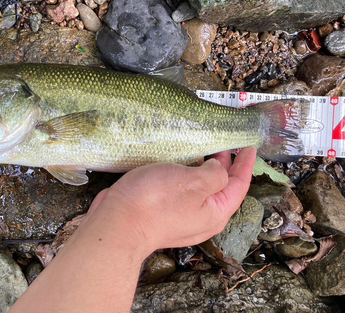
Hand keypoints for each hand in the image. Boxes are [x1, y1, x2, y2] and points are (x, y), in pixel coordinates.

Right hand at [88, 147, 256, 252]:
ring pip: (200, 189)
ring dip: (204, 170)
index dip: (245, 165)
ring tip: (202, 150)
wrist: (118, 223)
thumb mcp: (194, 182)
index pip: (239, 186)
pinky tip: (178, 165)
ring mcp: (181, 216)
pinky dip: (186, 175)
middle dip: (226, 166)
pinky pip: (182, 191)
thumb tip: (217, 169)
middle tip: (225, 145)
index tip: (249, 147)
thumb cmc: (156, 201)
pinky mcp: (163, 211)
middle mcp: (201, 217)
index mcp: (215, 212)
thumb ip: (215, 174)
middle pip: (221, 189)